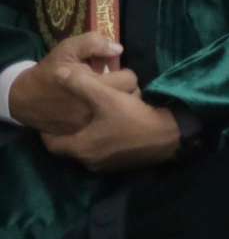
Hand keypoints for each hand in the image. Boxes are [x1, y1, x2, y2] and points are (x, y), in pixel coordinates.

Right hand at [9, 34, 137, 134]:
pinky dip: (107, 117)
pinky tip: (98, 109)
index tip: (115, 72)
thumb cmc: (49, 71)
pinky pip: (108, 126)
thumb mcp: (68, 49)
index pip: (129, 80)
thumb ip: (94, 44)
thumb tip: (118, 49)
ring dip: (119, 103)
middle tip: (114, 84)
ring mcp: (90, 124)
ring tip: (107, 96)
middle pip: (131, 98)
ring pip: (121, 114)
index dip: (125, 73)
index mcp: (94, 87)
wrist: (25, 98)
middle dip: (126, 89)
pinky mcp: (83, 134)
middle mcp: (95, 109)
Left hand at [42, 74, 177, 171]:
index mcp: (80, 147)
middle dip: (68, 133)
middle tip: (71, 117)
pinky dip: (100, 143)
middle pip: (69, 147)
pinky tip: (110, 129)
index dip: (48, 131)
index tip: (51, 119)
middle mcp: (89, 161)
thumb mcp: (107, 96)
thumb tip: (60, 73)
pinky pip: (102, 154)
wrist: (170, 136)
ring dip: (86, 138)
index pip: (51, 143)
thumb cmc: (134, 117)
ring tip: (90, 121)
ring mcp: (106, 166)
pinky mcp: (121, 165)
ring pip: (87, 151)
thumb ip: (81, 84)